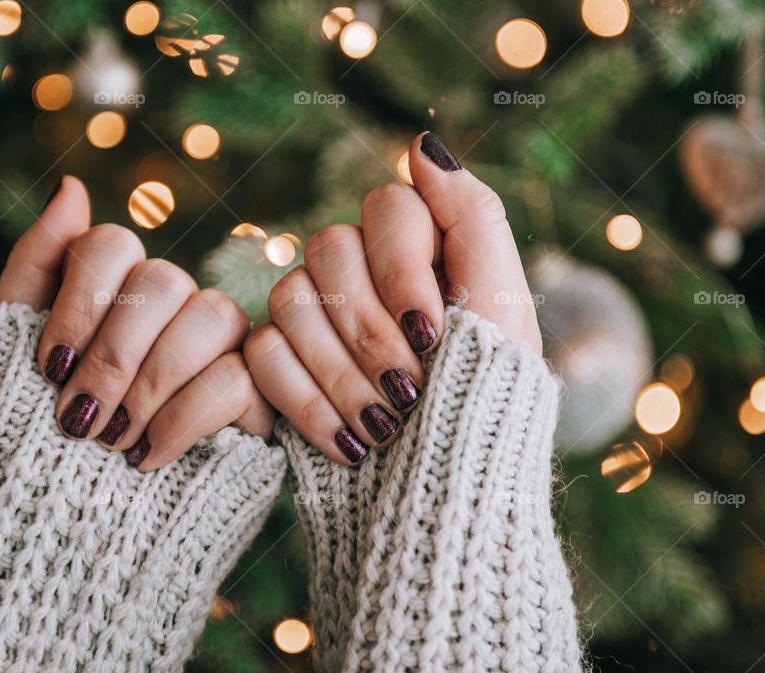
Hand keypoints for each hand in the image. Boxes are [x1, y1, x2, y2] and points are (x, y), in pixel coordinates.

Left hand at [0, 176, 272, 468]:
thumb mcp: (17, 352)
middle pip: (162, 280)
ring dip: (150, 386)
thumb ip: (38, 266)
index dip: (79, 302)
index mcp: (116, 290)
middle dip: (112, 355)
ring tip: (112, 443)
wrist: (74, 529)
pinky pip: (238, 377)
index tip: (48, 369)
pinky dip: (182, 420)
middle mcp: (174, 307)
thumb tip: (73, 184)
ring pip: (211, 316)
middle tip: (77, 421)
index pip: (110, 244)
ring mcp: (221, 346)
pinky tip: (146, 457)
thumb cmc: (41, 441)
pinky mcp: (257, 394)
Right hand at [244, 132, 539, 464]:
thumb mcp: (503, 308)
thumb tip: (418, 145)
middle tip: (408, 391)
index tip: (432, 332)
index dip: (401, 267)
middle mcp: (360, 275)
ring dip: (341, 373)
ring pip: (288, 300)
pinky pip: (262, 354)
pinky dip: (306, 402)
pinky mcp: (280, 366)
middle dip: (371, 331)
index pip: (386, 208)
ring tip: (383, 428)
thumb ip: (471, 216)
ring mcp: (314, 320)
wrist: (446, 493)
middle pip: (328, 251)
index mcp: (417, 252)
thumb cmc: (487, 401)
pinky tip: (347, 443)